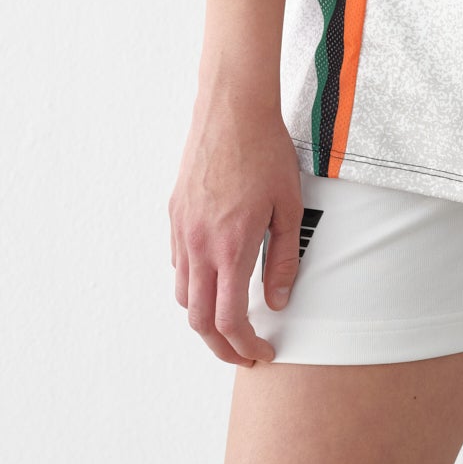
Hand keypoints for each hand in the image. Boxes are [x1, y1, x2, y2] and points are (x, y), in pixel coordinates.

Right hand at [169, 91, 302, 365]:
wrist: (232, 110)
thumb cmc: (265, 152)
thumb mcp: (287, 207)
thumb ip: (283, 258)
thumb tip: (278, 300)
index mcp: (230, 247)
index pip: (229, 320)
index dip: (244, 346)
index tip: (261, 353)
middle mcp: (199, 246)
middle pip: (198, 320)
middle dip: (220, 346)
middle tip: (243, 353)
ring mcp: (182, 231)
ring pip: (182, 295)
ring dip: (203, 318)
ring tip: (229, 321)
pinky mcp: (175, 215)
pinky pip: (178, 264)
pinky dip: (193, 285)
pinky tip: (214, 278)